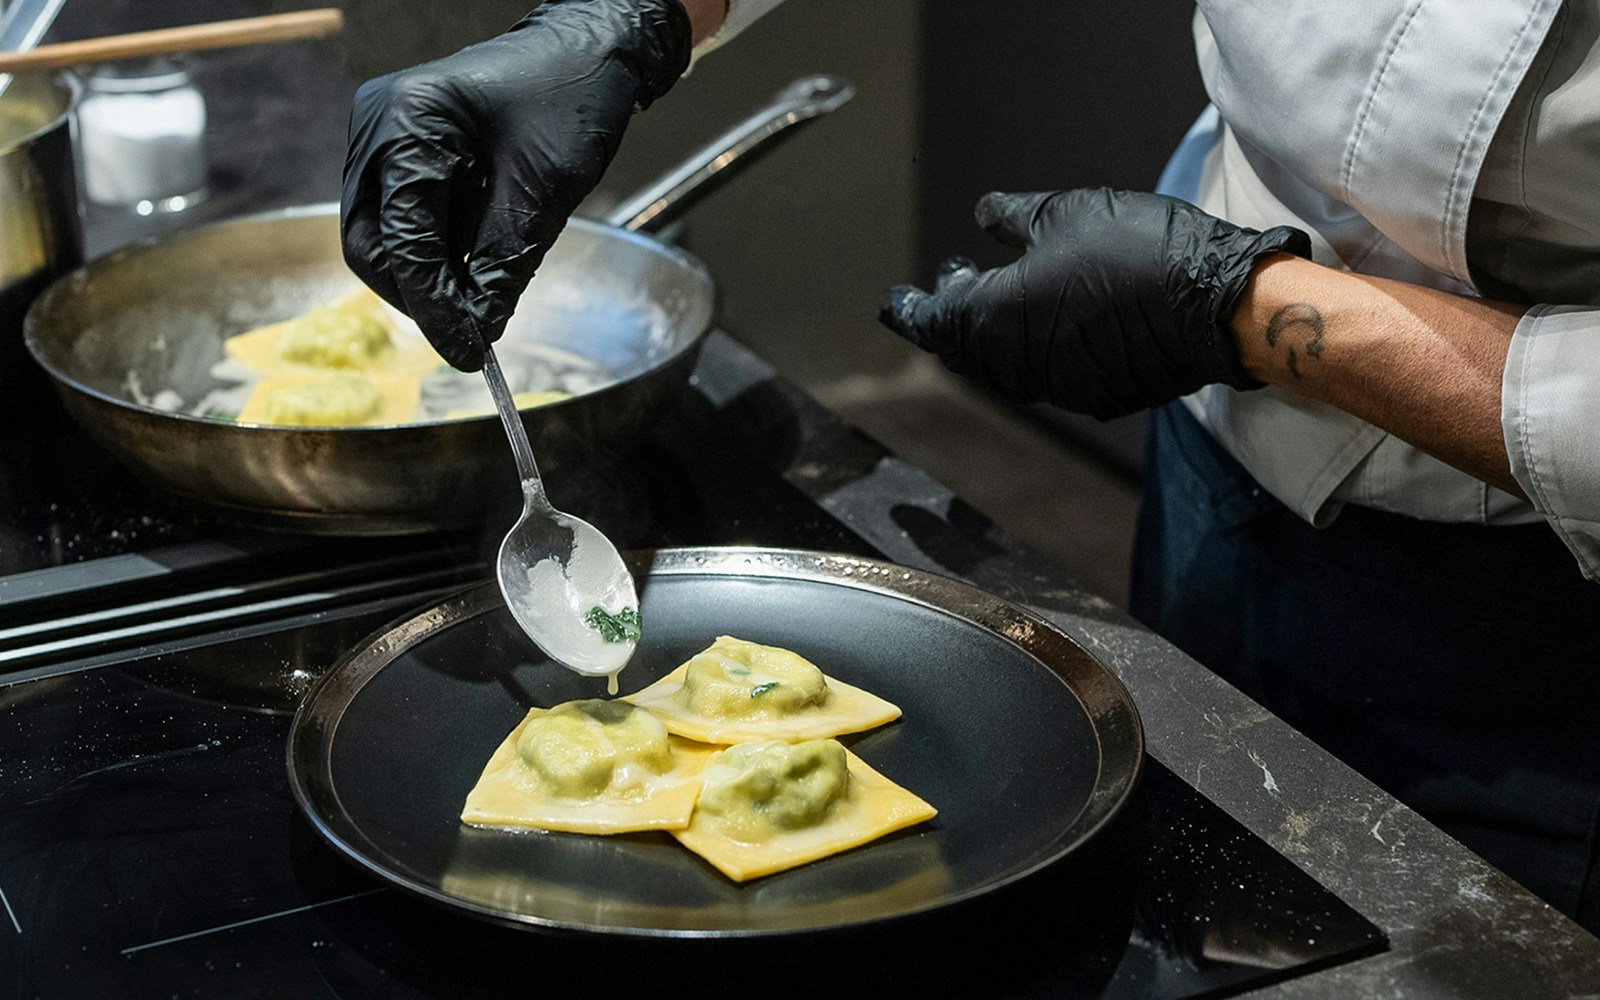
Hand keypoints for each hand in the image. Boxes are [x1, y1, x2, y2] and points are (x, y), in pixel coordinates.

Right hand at [341, 0, 691, 370]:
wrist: (589, 51)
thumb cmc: (569, 95)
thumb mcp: (542, 189)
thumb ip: (504, 262)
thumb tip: (478, 327)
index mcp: (407, 122)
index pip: (403, 240)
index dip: (433, 306)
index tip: (467, 351)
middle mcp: (379, 128)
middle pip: (374, 244)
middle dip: (420, 294)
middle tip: (470, 333)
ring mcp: (385, 138)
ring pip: (386, 237)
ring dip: (432, 274)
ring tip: (486, 294)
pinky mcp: (405, 152)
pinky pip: (408, 218)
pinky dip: (442, 249)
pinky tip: (482, 258)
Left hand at [879, 188, 1310, 418]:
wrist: (1212, 304)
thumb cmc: (1134, 247)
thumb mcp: (1064, 212)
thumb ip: (1013, 217)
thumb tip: (983, 215)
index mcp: (994, 318)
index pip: (932, 320)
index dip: (910, 309)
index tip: (895, 300)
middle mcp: (1015, 363)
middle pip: (963, 347)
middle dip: (950, 317)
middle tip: (951, 284)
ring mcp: (1055, 386)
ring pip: (1003, 366)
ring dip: (990, 335)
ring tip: (996, 299)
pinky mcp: (1094, 395)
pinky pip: (1046, 375)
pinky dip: (1034, 349)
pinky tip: (1049, 322)